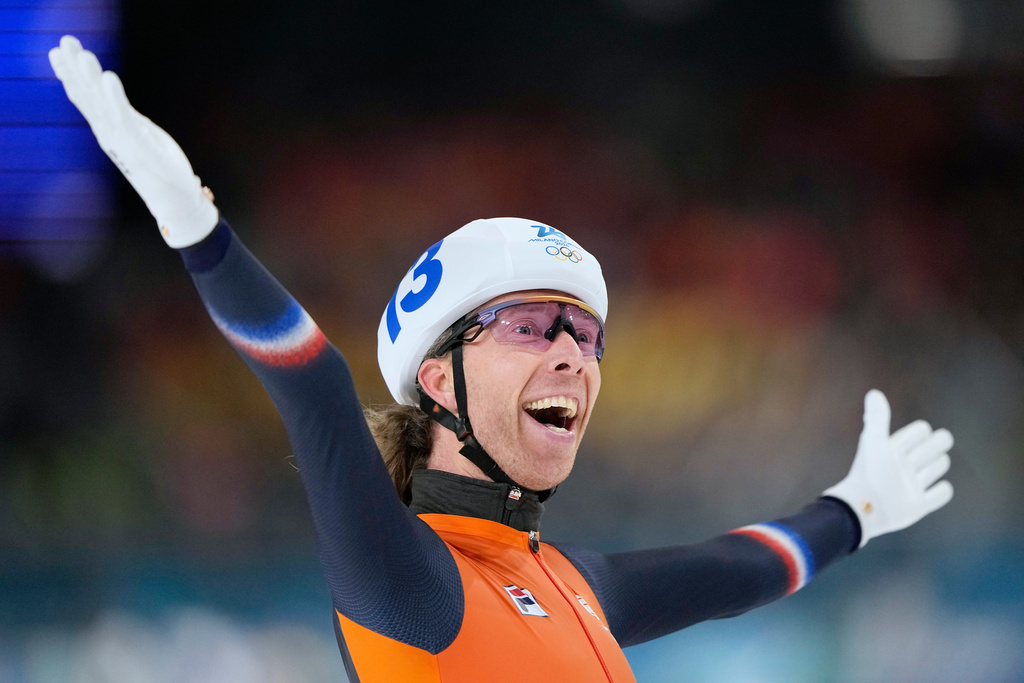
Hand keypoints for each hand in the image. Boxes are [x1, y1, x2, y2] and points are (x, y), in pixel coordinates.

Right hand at [49, 35, 217, 247]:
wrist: (174, 197)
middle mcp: (111, 133)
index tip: (59, 51)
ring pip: (102, 103)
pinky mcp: (140, 145)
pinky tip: (109, 79)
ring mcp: (123, 139)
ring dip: (91, 78)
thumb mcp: (141, 134)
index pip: (86, 97)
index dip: (71, 75)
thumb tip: (122, 106)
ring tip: (81, 54)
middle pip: (89, 96)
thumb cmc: (159, 166)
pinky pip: (125, 118)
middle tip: (65, 42)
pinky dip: (115, 98)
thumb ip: (127, 118)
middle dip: (75, 69)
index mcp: (111, 129)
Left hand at [824, 389, 953, 548]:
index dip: (922, 432)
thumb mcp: (874, 441)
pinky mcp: (919, 505)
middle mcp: (904, 466)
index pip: (920, 431)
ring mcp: (912, 485)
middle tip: (928, 451)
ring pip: (937, 468)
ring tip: (921, 473)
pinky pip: (940, 494)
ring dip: (937, 466)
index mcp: (893, 449)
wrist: (865, 507)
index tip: (915, 437)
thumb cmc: (869, 472)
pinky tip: (935, 489)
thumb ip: (877, 418)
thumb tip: (874, 392)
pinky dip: (943, 491)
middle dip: (935, 446)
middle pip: (933, 448)